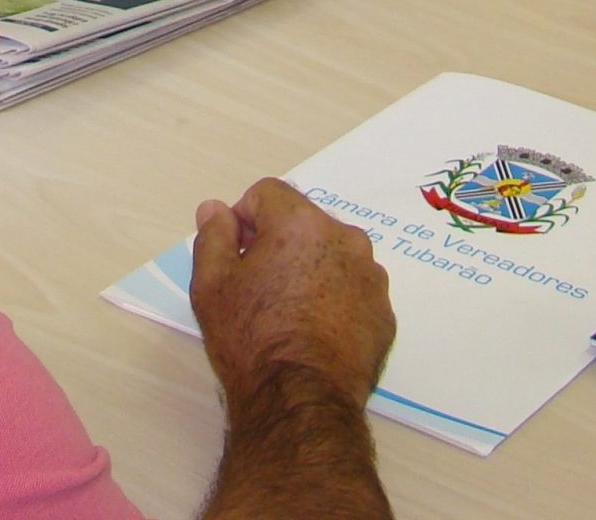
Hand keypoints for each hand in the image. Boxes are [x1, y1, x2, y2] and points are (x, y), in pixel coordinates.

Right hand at [190, 177, 393, 411]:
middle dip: (279, 243)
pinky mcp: (384, 313)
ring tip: (288, 313)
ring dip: (311, 270)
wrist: (301, 401)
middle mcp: (345, 239)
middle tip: (258, 287)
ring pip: (332, 256)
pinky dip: (335, 300)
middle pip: (304, 223)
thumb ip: (213, 236)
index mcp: (301, 223)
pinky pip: (354, 290)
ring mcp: (371, 277)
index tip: (236, 254)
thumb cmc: (251, 339)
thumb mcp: (212, 284)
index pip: (268, 194)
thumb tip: (216, 209)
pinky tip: (315, 332)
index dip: (244, 218)